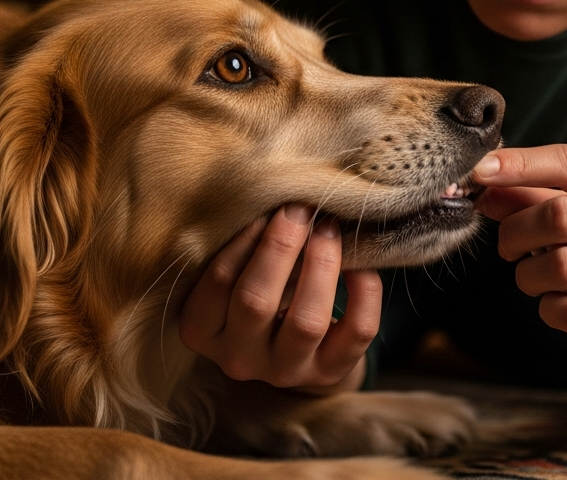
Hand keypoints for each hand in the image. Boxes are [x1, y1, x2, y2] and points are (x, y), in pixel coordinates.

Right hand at [179, 204, 381, 389]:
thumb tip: (275, 192)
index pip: (216, 282)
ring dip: (322, 265)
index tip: (268, 206)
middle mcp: (239, 359)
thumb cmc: (258, 290)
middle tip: (301, 209)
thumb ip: (243, 247)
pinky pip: (356, 331)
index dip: (244, 238)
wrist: (292, 348)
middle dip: (281, 246)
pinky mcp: (329, 373)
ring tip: (329, 228)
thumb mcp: (236, 274)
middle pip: (255, 302)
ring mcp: (285, 372)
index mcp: (201, 331)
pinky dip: (365, 292)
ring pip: (307, 322)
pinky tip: (361, 264)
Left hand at [473, 145, 566, 368]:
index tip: (479, 171)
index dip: (521, 164)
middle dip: (517, 231)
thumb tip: (484, 186)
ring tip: (536, 277)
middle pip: (561, 215)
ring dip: (530, 275)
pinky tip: (558, 303)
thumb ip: (529, 196)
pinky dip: (549, 308)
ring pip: (562, 267)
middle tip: (507, 246)